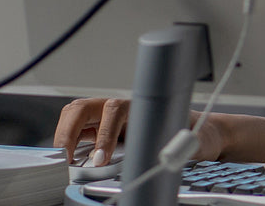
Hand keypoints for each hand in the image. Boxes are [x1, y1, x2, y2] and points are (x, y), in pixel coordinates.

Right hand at [54, 98, 221, 166]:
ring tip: (64, 157)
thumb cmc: (195, 130)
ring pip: (77, 115)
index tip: (101, 158)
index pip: (115, 111)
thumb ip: (184, 143)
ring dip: (65, 133)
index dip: (104, 134)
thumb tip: (174, 151)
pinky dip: (68, 141)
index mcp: (144, 105)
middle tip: (67, 156)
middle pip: (85, 107)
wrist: (201, 130)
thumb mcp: (195, 136)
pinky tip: (69, 156)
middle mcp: (123, 108)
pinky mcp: (104, 129)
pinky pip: (80, 130)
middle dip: (71, 129)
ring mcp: (110, 117)